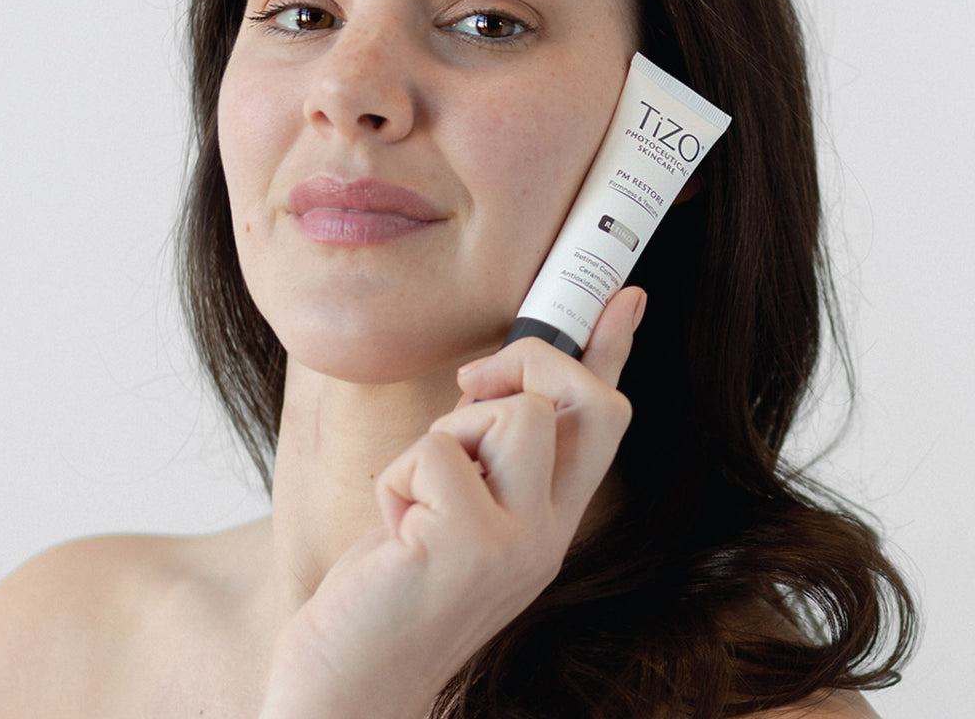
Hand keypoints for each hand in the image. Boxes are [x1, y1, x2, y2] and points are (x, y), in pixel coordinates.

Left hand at [259, 286, 645, 718]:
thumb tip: (486, 385)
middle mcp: (548, 534)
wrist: (350, 691)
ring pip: (510, 412)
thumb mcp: (446, 512)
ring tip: (416, 497)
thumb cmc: (389, 592)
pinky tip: (391, 532)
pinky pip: (435, 453)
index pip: (598, 423)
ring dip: (447, 433)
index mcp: (546, 520)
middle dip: (532, 358)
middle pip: (587, 402)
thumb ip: (480, 455)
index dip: (611, 351)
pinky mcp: (468, 546)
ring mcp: (517, 544)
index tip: (625, 296)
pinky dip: (397, 478)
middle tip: (471, 381)